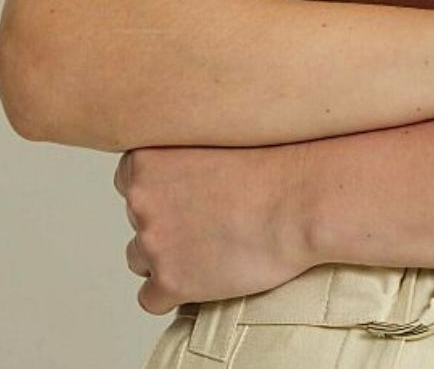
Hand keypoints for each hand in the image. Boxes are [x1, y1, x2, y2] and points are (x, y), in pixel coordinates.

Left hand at [113, 140, 316, 313]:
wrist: (303, 198)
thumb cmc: (274, 162)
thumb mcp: (218, 135)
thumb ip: (185, 149)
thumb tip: (177, 171)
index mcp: (146, 158)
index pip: (130, 179)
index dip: (163, 186)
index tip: (190, 190)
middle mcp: (140, 199)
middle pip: (137, 218)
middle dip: (167, 220)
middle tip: (209, 217)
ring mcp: (153, 242)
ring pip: (140, 258)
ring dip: (168, 256)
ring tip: (210, 247)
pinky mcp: (171, 281)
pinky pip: (151, 298)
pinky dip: (174, 293)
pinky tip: (204, 276)